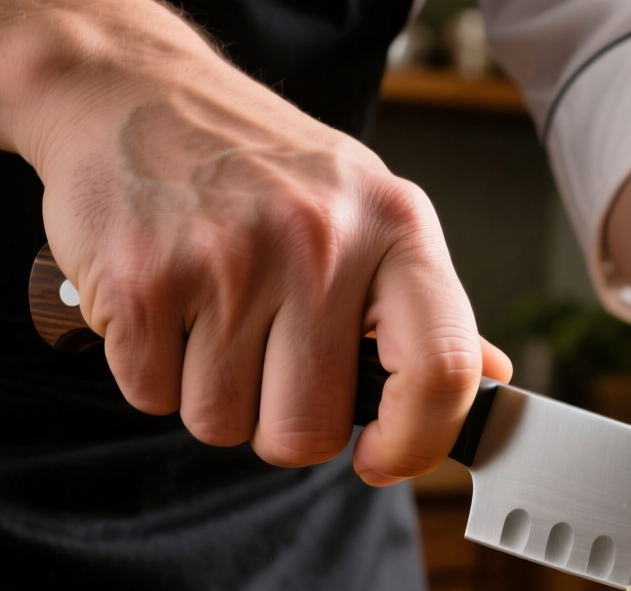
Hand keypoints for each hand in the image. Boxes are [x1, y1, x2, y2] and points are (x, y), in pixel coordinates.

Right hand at [0, 0, 510, 481]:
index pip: (443, 370)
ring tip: (213, 317)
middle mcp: (321, 242)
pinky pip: (152, 398)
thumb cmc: (266, 168)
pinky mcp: (143, 281)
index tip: (381, 457)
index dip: (417, 443)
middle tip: (268, 361)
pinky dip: (151, 372)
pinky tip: (166, 306)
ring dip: (212, 394)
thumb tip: (496, 381)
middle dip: (282, 423)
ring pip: (223, 424)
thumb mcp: (370, 211)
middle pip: (309, 432)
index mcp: (397, 227)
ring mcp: (228, 260)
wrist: (135, 93)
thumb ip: (430, 308)